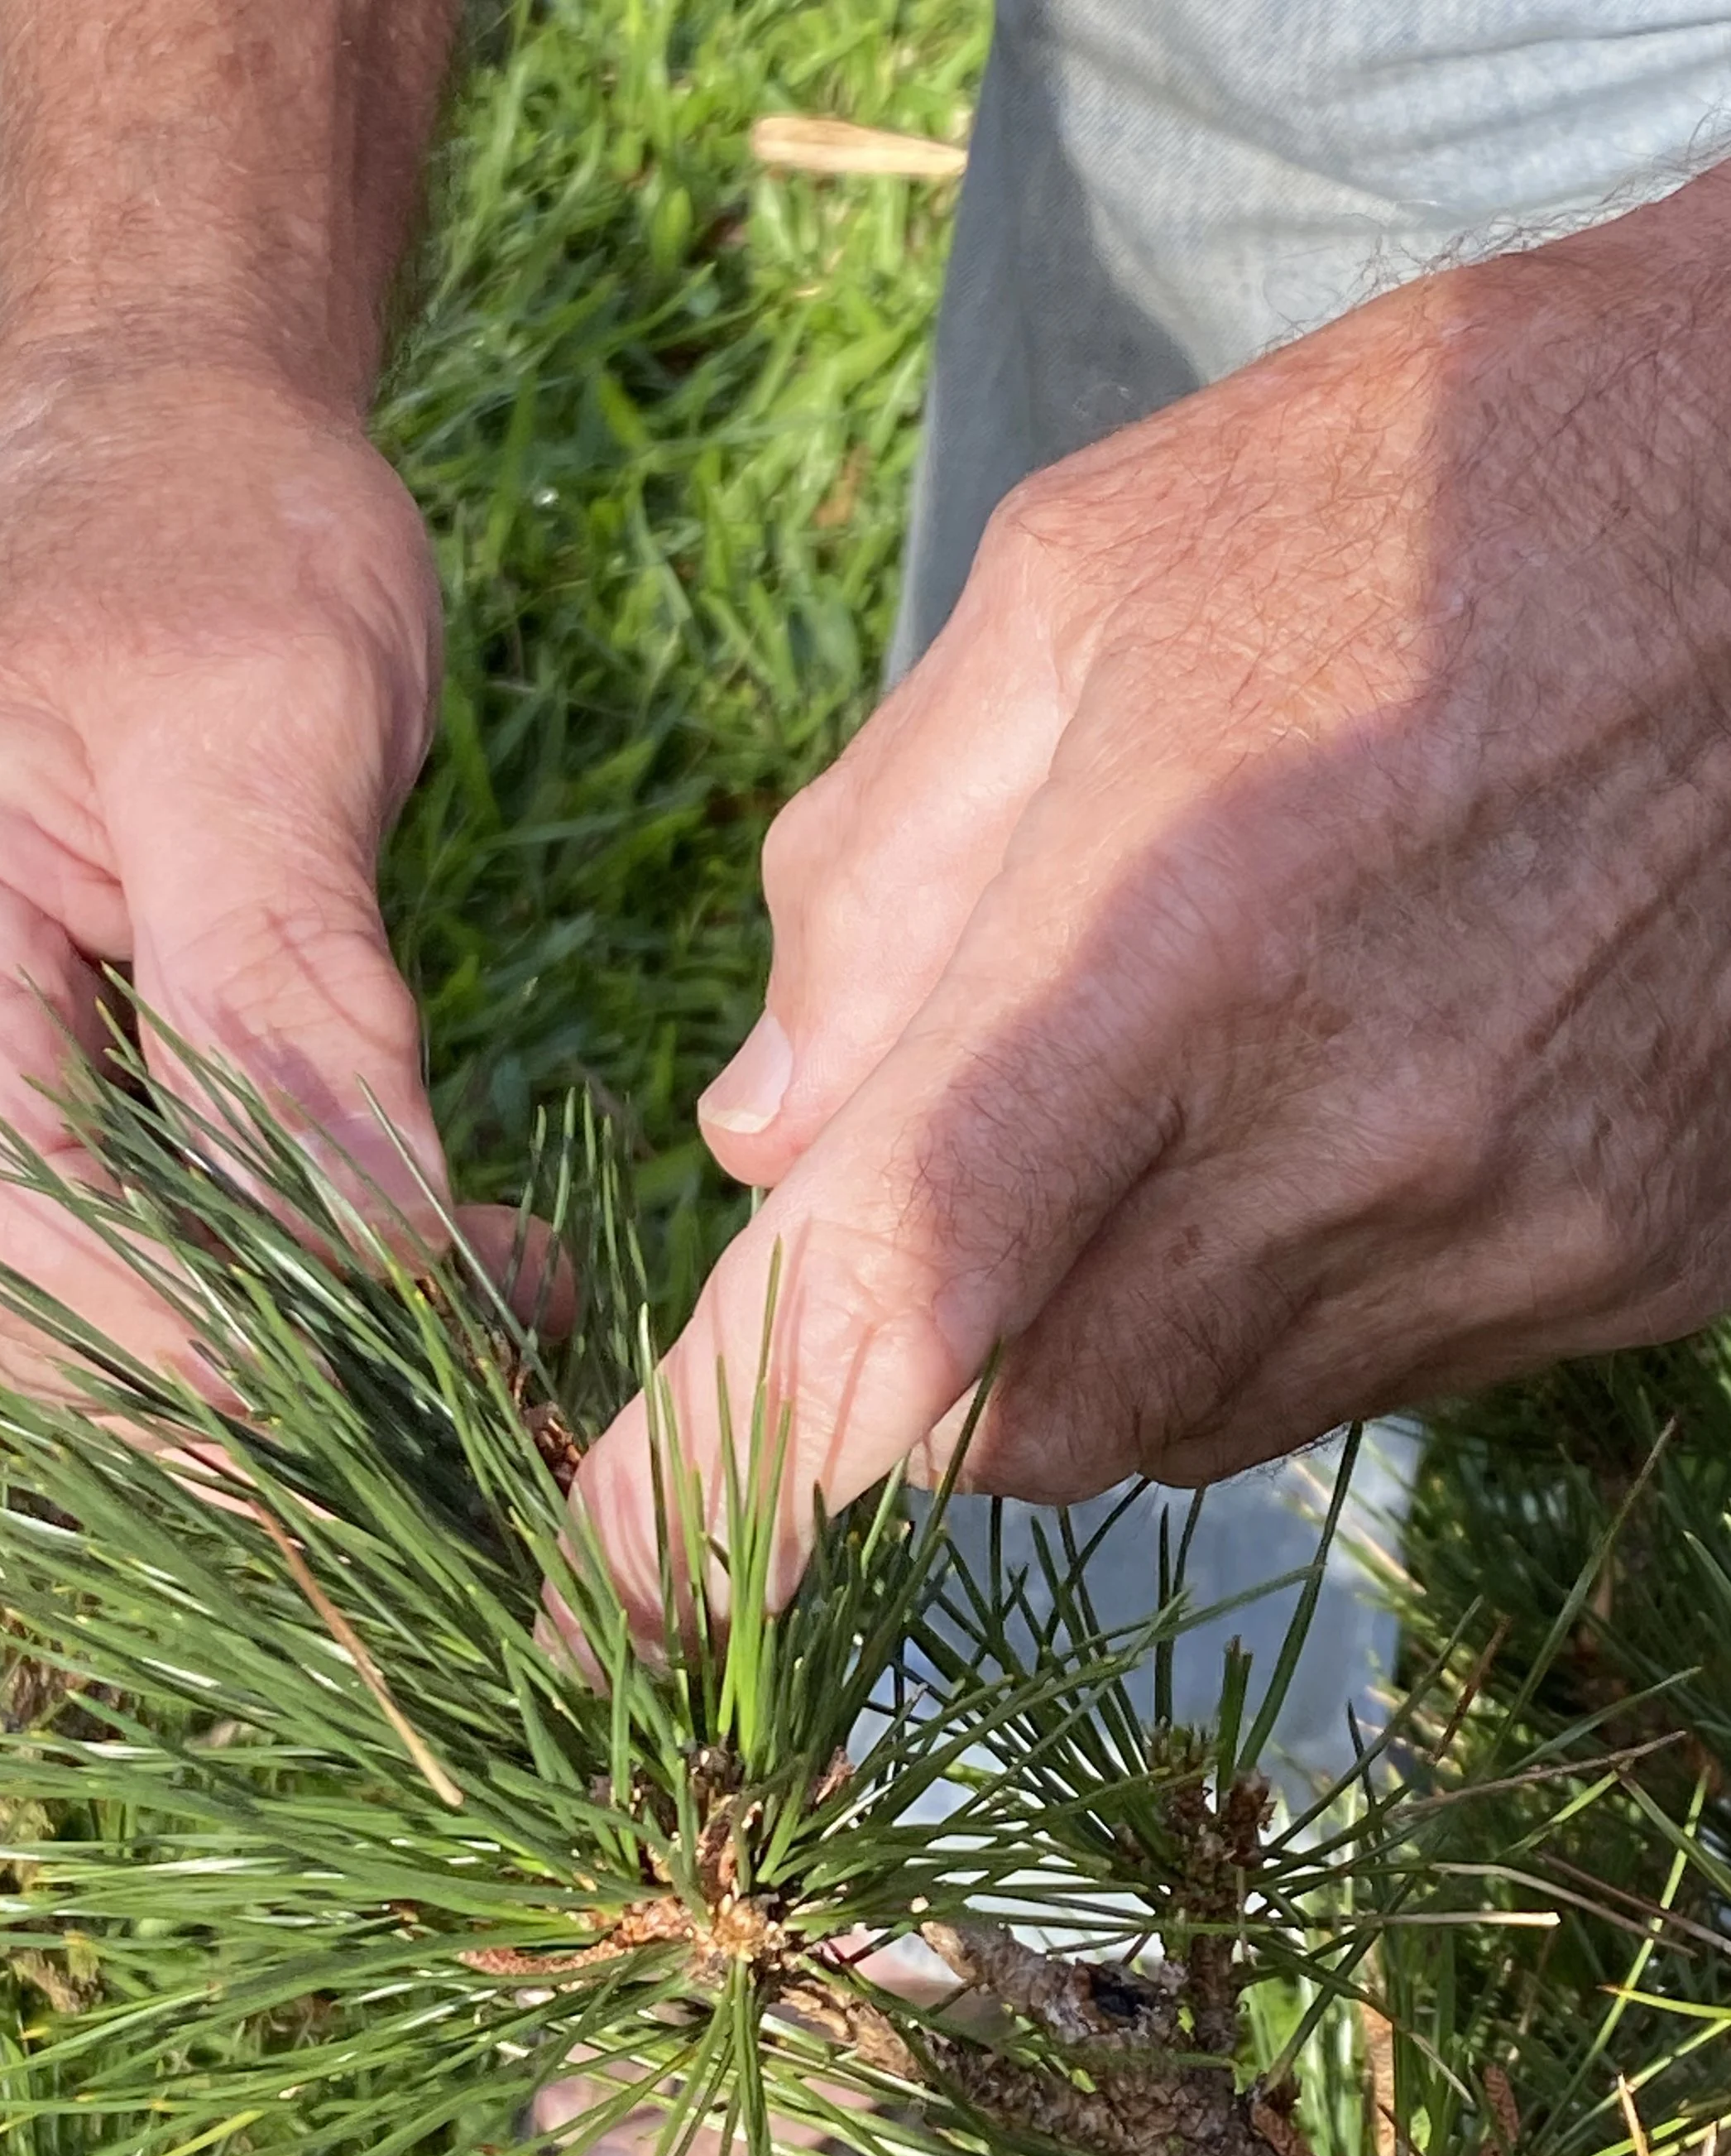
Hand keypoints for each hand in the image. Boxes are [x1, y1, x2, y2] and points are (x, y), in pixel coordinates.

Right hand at [0, 356, 455, 1388]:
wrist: (160, 446)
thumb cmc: (205, 537)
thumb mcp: (268, 743)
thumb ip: (301, 1007)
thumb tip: (387, 1255)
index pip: (4, 1208)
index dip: (183, 1347)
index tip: (381, 1416)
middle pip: (35, 1279)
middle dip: (259, 1364)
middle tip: (489, 1376)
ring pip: (93, 1272)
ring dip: (296, 1320)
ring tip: (507, 1304)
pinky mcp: (13, 1063)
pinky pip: (130, 1211)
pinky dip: (283, 1252)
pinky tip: (442, 1254)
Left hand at [573, 163, 1730, 1618]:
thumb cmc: (1417, 490)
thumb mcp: (1078, 588)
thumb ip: (877, 878)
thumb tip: (760, 1144)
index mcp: (1173, 936)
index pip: (890, 1297)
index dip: (721, 1475)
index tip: (606, 1587)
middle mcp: (1353, 1129)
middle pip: (1021, 1429)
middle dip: (914, 1378)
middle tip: (937, 1209)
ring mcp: (1516, 1220)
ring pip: (1189, 1426)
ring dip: (1096, 1339)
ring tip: (1169, 1110)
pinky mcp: (1640, 1258)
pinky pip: (1374, 1381)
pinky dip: (1277, 1311)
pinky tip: (1335, 1121)